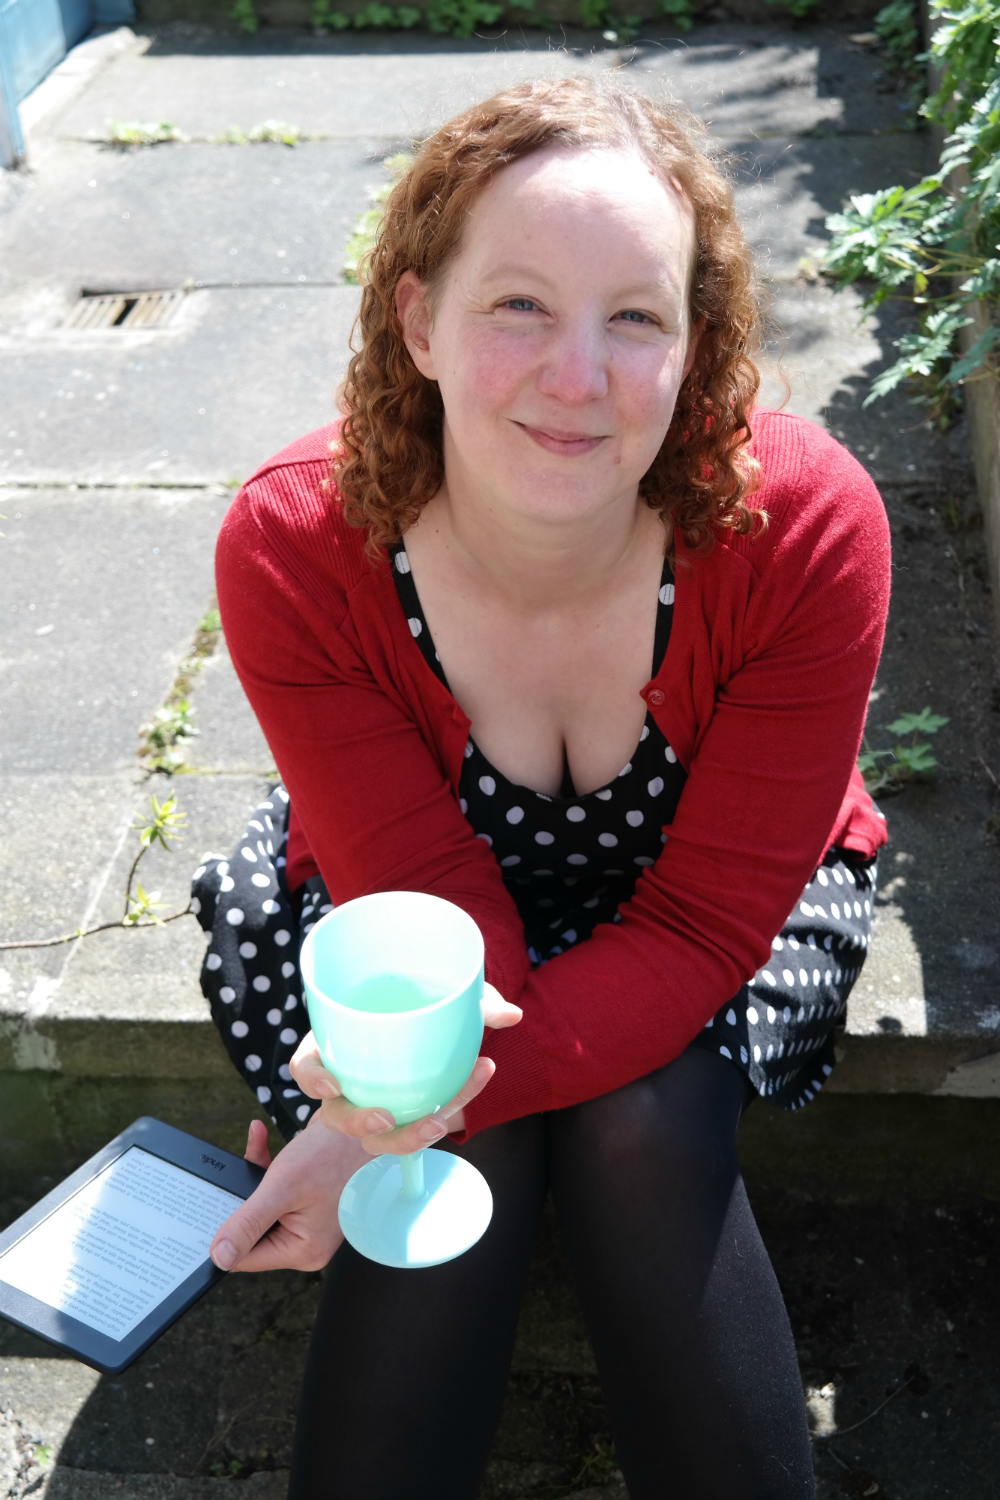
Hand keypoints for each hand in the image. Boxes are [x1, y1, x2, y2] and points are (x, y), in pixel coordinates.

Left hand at [209, 1116, 366, 1272]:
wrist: (361, 1119)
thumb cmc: (332, 1153)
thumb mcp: (283, 1188)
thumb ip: (249, 1224)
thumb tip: (219, 1258)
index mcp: (304, 1250)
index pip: (247, 1257)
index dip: (226, 1235)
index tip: (214, 1206)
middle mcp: (306, 1240)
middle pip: (252, 1232)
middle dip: (240, 1199)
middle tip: (231, 1172)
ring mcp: (307, 1219)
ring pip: (260, 1207)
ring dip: (251, 1177)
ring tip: (255, 1145)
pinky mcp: (306, 1198)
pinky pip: (272, 1191)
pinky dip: (262, 1164)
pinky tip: (259, 1135)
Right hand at [289, 982, 521, 1155]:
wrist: (442, 1026)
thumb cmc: (424, 1003)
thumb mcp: (443, 995)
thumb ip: (474, 1003)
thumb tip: (511, 1015)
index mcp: (337, 1046)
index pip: (306, 1065)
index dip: (312, 1077)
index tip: (332, 1084)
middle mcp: (350, 1083)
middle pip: (337, 1116)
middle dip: (358, 1123)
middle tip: (386, 1117)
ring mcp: (375, 1107)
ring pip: (376, 1139)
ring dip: (404, 1137)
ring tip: (438, 1122)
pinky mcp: (404, 1121)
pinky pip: (414, 1132)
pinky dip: (436, 1124)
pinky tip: (461, 1105)